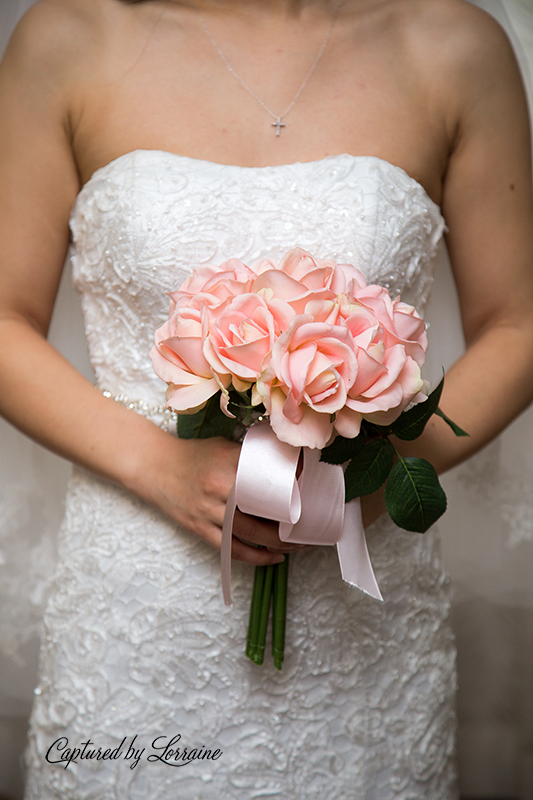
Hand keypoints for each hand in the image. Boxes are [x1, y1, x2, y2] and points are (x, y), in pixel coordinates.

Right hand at [132, 432, 308, 565]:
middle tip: (312, 525)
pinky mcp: (199, 528)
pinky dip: (255, 557)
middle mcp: (220, 488)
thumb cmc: (192, 454)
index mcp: (229, 463)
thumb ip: (251, 455)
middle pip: (265, 510)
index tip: (311, 489)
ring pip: (252, 533)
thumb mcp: (223, 446)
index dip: (293, 484)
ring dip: (279, 543)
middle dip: (292, 522)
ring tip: (298, 545)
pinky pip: (231, 549)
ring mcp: (209, 511)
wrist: (153, 466)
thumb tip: (287, 461)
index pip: (269, 476)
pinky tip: (273, 558)